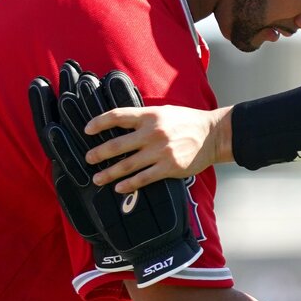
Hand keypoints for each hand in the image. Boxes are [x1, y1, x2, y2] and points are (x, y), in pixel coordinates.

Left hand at [28, 63, 201, 283]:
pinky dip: (129, 184)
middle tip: (88, 159)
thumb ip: (144, 118)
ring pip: (127, 165)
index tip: (87, 129)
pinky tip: (119, 188)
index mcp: (150, 116)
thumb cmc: (187, 122)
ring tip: (98, 178)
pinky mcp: (169, 168)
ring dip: (109, 173)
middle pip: (117, 144)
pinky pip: (143, 178)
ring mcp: (160, 152)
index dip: (100, 122)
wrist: (213, 135)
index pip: (118, 116)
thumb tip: (120, 124)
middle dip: (99, 153)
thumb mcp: (164, 112)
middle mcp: (153, 133)